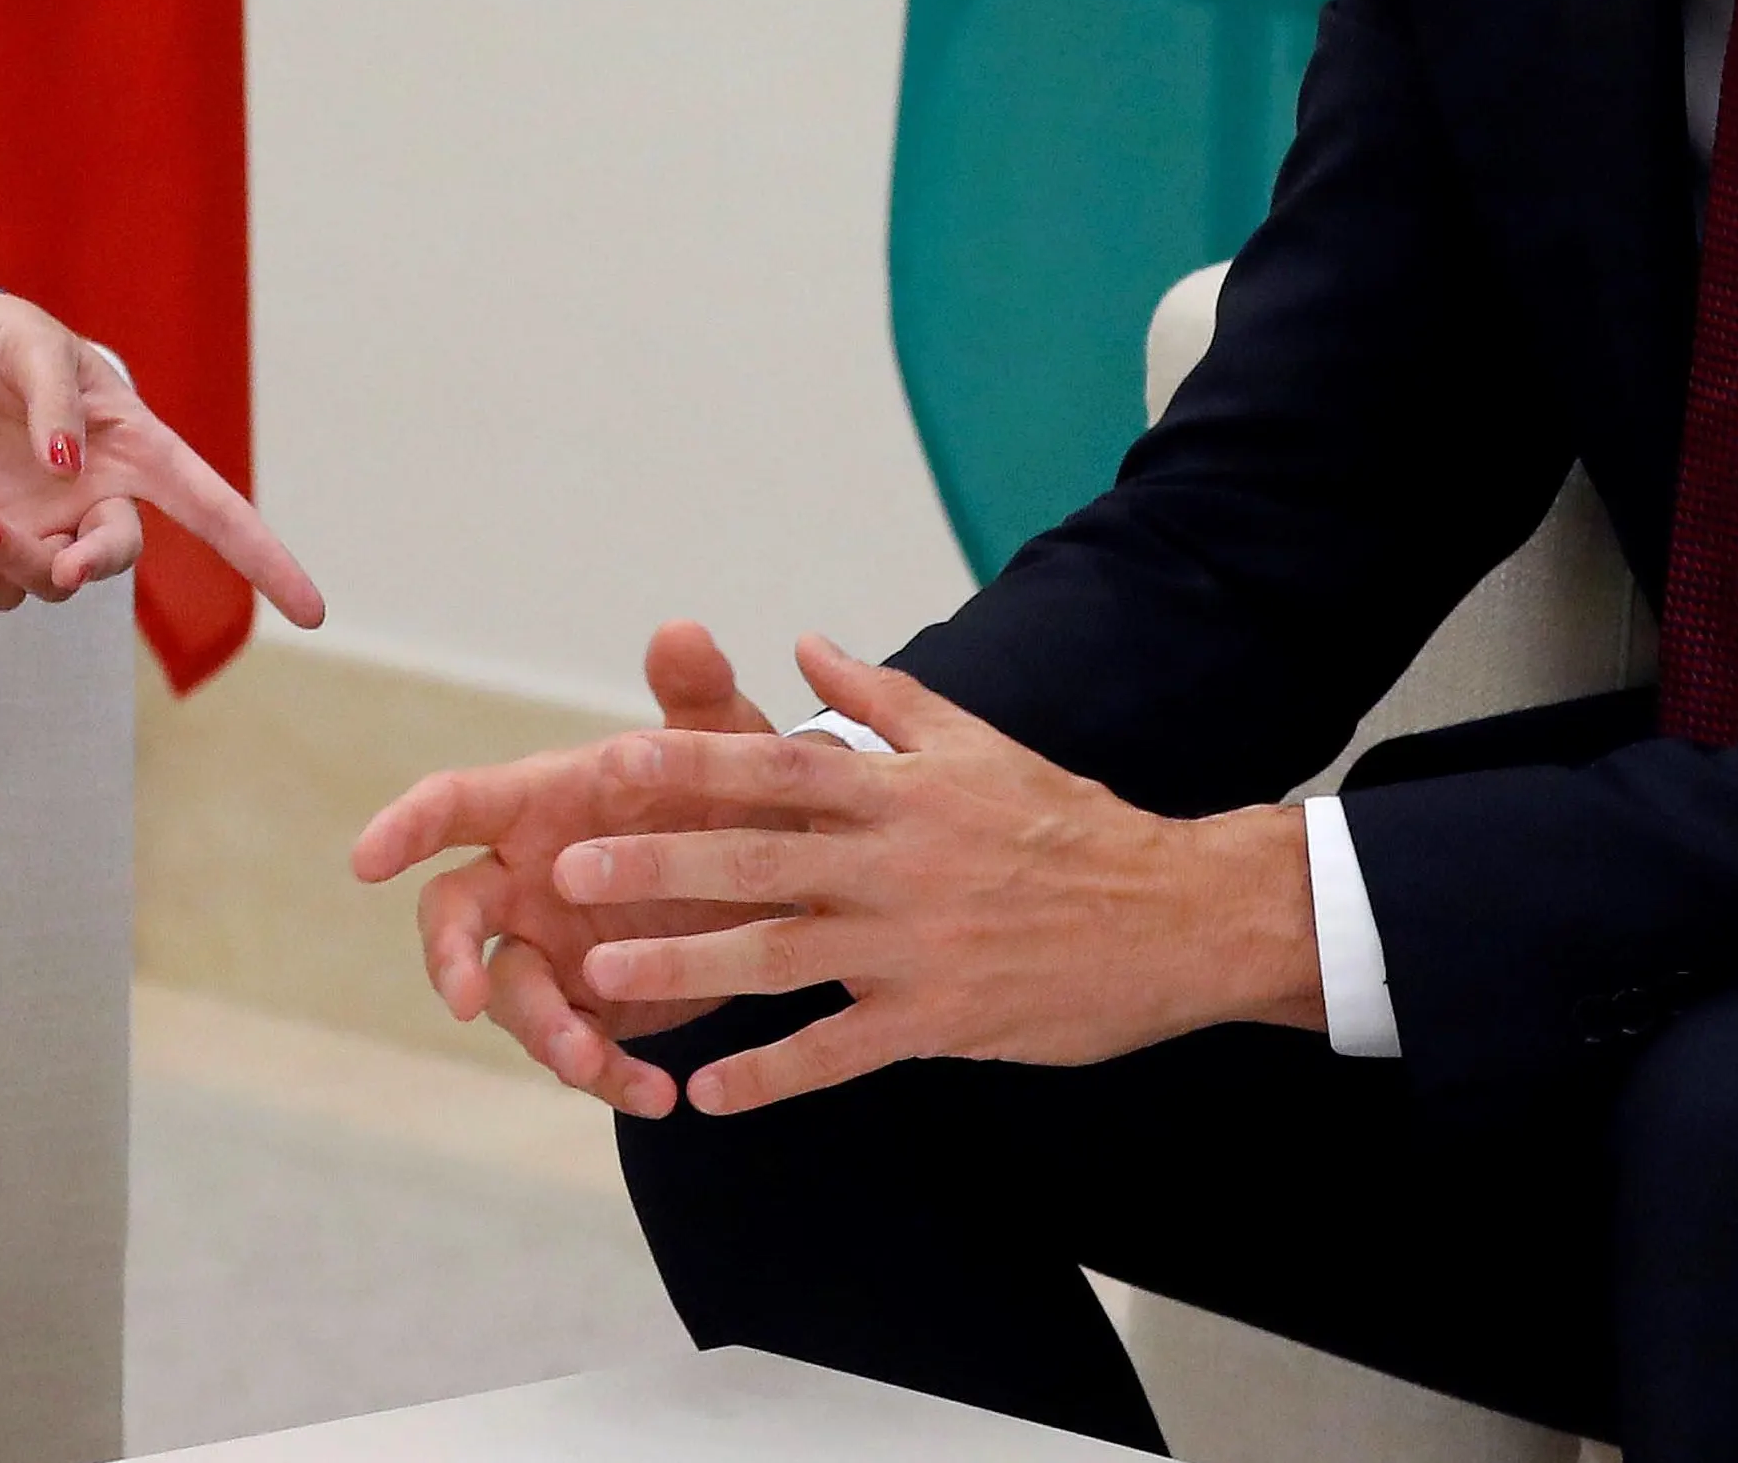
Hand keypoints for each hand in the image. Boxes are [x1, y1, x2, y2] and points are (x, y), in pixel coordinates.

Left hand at [0, 289, 325, 627]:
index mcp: (138, 449)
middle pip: (119, 554)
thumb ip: (55, 405)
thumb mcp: (35, 347)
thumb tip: (67, 471)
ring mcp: (48, 524)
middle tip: (66, 567)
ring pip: (54, 581)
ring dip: (18, 563)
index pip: (215, 509)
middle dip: (95, 565)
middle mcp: (100, 496)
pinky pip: (2, 590)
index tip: (311, 611)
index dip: (265, 559)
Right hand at [347, 622, 796, 1118]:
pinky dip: (614, 1077)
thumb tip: (683, 633)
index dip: (404, 828)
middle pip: (451, 915)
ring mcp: (552, 947)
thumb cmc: (732, 785)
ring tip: (584, 1063)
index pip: (451, 807)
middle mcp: (525, 878)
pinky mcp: (596, 1007)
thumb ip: (699, 695)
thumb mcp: (726, 741)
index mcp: (536, 803)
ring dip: (541, 1033)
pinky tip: (661, 1095)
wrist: (783, 868)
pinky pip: (586, 1050)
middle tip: (463, 995)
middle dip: (445, 956)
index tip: (367, 859)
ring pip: (513, 996)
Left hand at [548, 640, 1318, 1117]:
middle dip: (658, 865)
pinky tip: (705, 1094)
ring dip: (688, 965)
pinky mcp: (939, 1021)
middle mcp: (898, 864)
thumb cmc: (1064, 822)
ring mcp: (916, 947)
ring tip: (602, 973)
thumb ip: (881, 699)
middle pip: (759, 859)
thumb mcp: (977, 743)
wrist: (1171, 914)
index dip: (694, 766)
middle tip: (566, 872)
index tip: (615, 764)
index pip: (779, 770)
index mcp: (902, 790)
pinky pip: (840, 1052)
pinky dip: (772, 1075)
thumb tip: (804, 645)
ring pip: (783, 957)